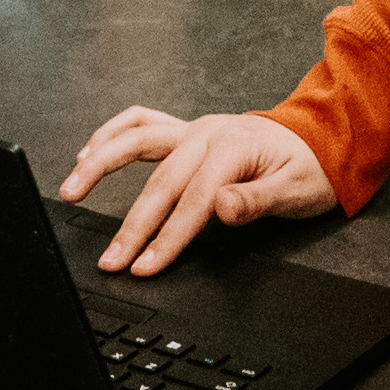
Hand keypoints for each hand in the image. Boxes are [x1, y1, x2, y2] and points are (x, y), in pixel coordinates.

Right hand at [57, 105, 334, 272]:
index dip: (168, 236)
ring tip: (71, 189)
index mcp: (233, 147)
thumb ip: (256, 201)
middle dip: (132, 225)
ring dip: (99, 163)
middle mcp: (206, 133)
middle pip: (160, 182)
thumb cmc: (308, 170)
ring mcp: (192, 129)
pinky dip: (110, 134)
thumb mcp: (297, 191)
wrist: (318, 141)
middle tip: (111, 259)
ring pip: (135, 140)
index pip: (193, 200)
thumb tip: (220, 206)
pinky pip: (139, 124)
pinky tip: (88, 152)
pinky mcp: (184, 131)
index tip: (146, 265)